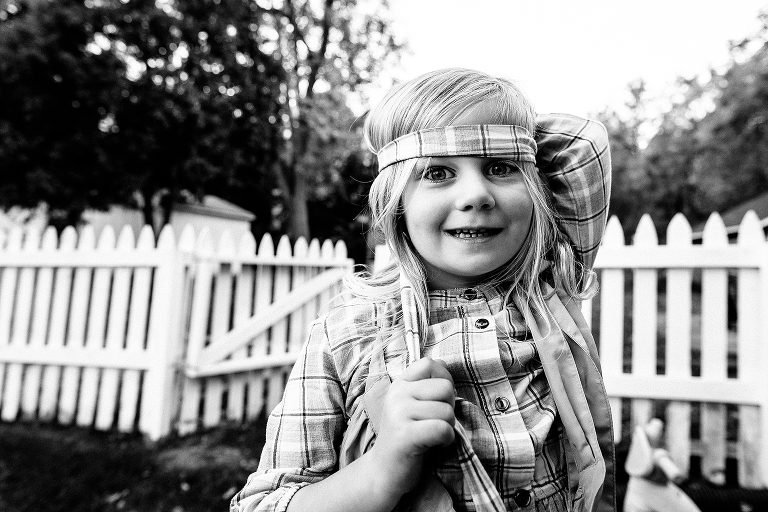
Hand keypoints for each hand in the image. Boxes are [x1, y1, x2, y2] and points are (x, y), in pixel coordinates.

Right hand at [370, 357, 455, 499]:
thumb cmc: (407, 437)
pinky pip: (442, 429)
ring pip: (447, 411)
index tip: (437, 400)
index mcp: (400, 384)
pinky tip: (435, 445)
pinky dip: (446, 439)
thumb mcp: (414, 405)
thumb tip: (442, 363)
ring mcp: (399, 413)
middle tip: (434, 422)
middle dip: (448, 408)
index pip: (430, 364)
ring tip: (432, 436)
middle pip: (445, 388)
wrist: (384, 472)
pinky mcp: (405, 435)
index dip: (444, 379)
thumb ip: (427, 384)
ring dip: (448, 427)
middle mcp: (397, 394)